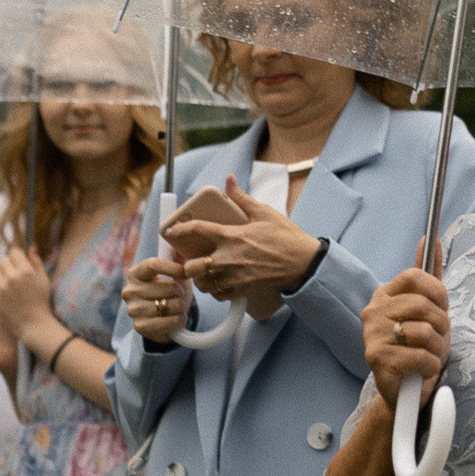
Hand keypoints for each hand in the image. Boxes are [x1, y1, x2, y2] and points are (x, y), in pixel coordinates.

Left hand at [0, 248, 54, 336]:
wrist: (35, 324)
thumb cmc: (41, 302)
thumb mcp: (44, 280)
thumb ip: (37, 262)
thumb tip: (31, 247)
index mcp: (26, 271)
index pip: (14, 252)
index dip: (16, 257)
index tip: (18, 263)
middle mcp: (13, 277)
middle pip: (3, 260)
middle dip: (8, 265)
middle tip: (12, 274)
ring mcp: (2, 288)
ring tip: (5, 281)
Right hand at [123, 253, 190, 342]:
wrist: (166, 318)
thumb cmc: (170, 290)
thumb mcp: (175, 272)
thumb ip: (176, 255)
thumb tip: (174, 236)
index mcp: (135, 273)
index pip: (153, 264)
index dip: (172, 268)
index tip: (185, 273)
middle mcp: (130, 290)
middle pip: (168, 287)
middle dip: (180, 293)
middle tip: (178, 296)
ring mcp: (133, 310)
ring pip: (170, 305)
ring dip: (180, 307)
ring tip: (177, 307)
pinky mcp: (139, 327)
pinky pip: (169, 322)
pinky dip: (179, 321)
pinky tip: (177, 318)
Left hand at [165, 177, 315, 307]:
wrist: (304, 263)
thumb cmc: (286, 237)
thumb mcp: (264, 213)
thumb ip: (241, 198)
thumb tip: (228, 179)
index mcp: (233, 235)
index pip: (197, 230)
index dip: (178, 228)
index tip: (169, 230)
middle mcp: (230, 258)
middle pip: (192, 266)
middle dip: (187, 263)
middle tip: (190, 259)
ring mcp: (235, 276)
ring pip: (203, 284)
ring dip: (199, 279)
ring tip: (202, 273)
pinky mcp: (243, 290)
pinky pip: (218, 295)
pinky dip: (214, 291)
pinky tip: (217, 283)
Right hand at [361, 267, 448, 411]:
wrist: (405, 392)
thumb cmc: (418, 348)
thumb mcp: (428, 310)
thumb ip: (429, 276)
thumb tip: (432, 239)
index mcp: (384, 295)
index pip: (415, 275)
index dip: (438, 292)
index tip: (442, 308)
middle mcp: (372, 312)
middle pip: (423, 305)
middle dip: (442, 326)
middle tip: (438, 340)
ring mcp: (372, 335)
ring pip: (425, 331)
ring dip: (438, 349)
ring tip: (430, 356)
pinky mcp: (377, 359)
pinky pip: (421, 355)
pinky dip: (431, 366)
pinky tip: (423, 371)